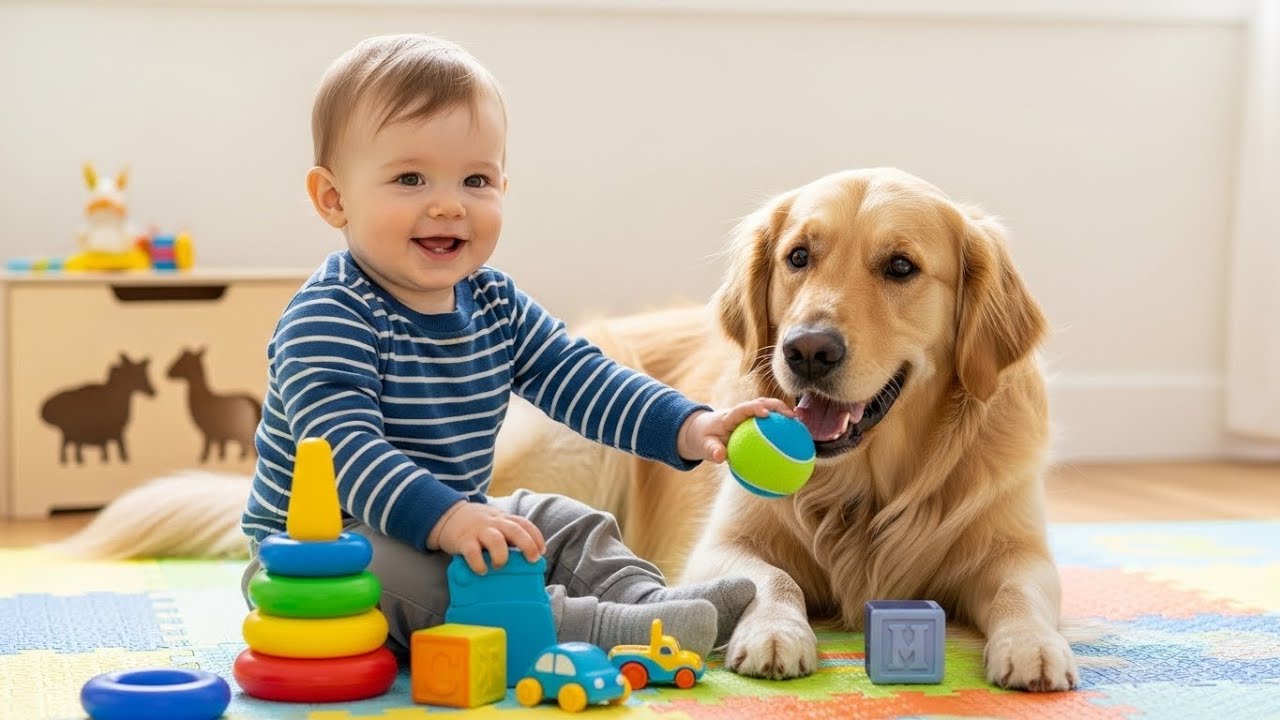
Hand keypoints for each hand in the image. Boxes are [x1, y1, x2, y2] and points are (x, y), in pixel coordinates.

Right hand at [427, 501, 546, 574]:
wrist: (446, 515)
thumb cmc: (476, 525)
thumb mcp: (494, 522)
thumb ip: (507, 533)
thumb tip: (525, 555)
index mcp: (503, 519)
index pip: (524, 523)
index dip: (536, 536)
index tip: (542, 551)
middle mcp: (493, 523)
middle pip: (515, 530)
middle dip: (527, 545)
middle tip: (532, 559)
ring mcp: (478, 531)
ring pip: (496, 540)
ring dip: (502, 555)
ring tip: (499, 566)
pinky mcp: (463, 540)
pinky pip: (473, 552)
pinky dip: (479, 563)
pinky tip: (482, 570)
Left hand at [677, 398, 792, 462]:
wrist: (701, 432)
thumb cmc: (703, 438)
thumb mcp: (703, 446)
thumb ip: (711, 451)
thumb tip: (720, 458)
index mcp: (729, 416)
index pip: (743, 408)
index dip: (755, 408)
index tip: (767, 414)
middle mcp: (741, 412)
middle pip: (762, 403)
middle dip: (777, 407)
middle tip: (792, 417)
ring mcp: (749, 417)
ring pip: (769, 411)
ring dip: (784, 415)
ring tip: (801, 426)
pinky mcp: (754, 423)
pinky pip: (770, 426)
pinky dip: (781, 431)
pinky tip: (795, 444)